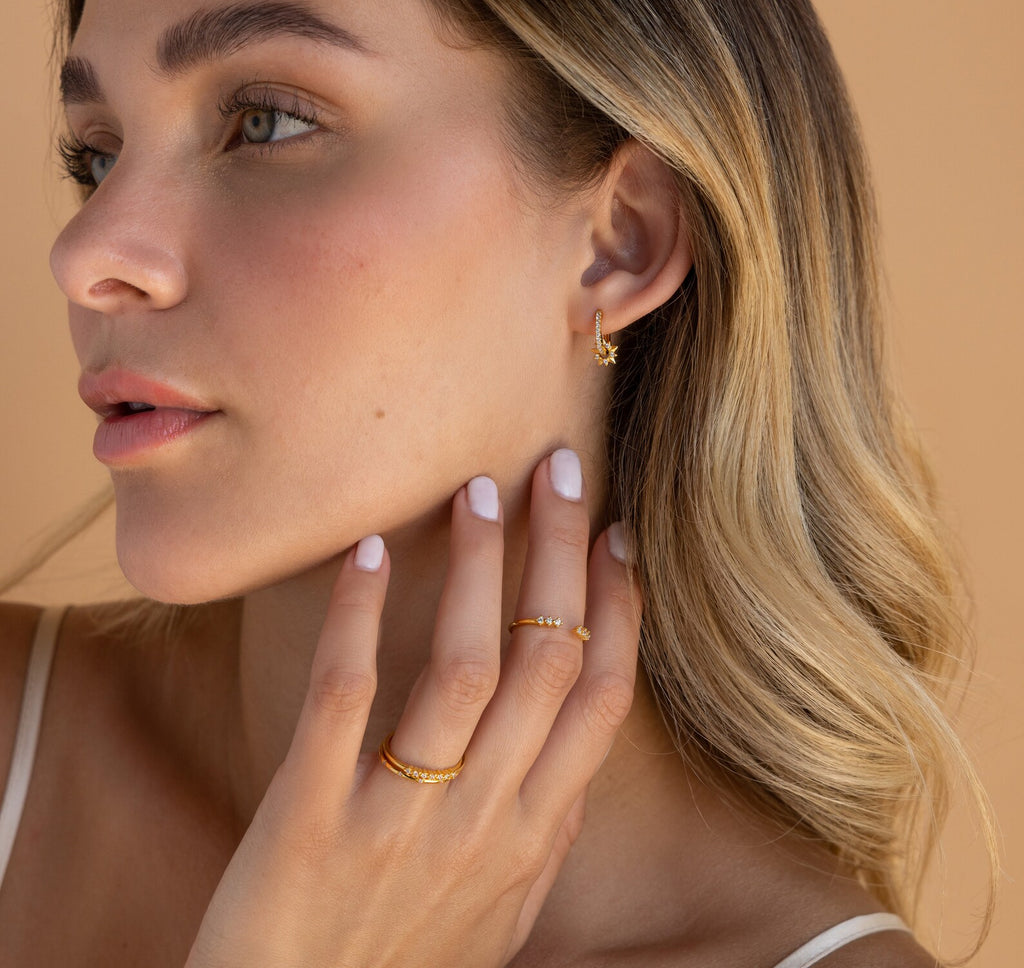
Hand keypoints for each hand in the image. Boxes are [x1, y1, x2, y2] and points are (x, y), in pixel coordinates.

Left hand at [185, 450, 641, 967]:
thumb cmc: (405, 966)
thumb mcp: (502, 910)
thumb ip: (543, 828)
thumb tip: (576, 751)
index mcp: (535, 835)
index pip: (600, 700)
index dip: (616, 609)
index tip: (616, 536)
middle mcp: (485, 821)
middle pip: (546, 661)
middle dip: (558, 554)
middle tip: (559, 470)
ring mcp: (402, 819)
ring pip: (463, 669)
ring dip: (477, 570)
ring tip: (476, 492)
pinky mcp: (312, 819)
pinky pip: (345, 696)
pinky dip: (359, 614)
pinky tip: (370, 550)